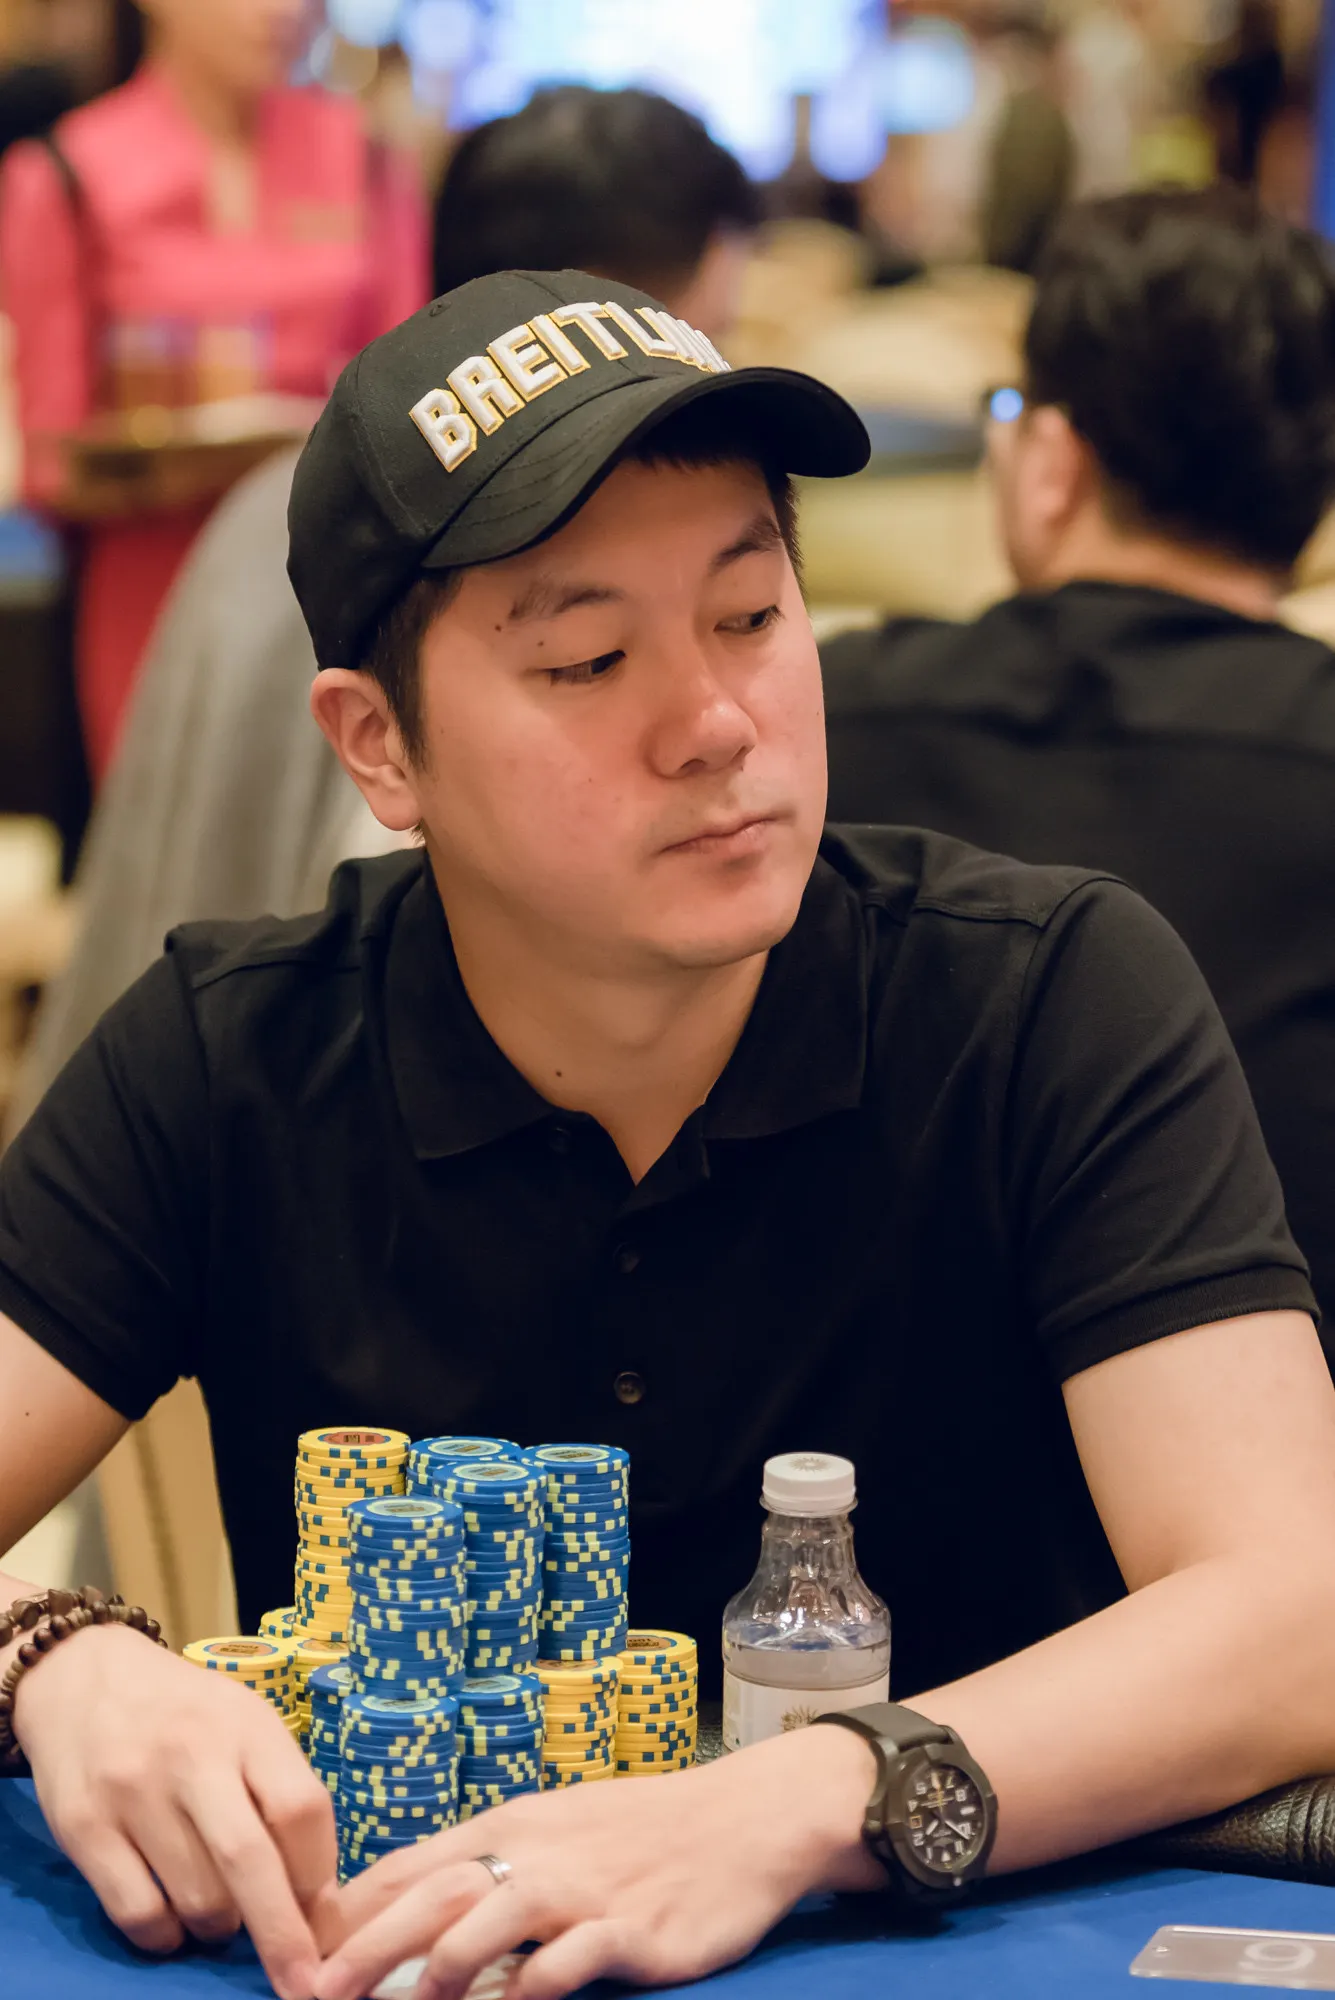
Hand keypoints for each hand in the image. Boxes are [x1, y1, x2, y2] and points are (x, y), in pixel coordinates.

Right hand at [14, 1620, 337, 1998]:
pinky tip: (173, 1923)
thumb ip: (282, 1793)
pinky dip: (164, 1938)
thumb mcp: (247, 1723)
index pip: (302, 1808)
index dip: (321, 1878)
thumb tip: (320, 1900)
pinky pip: (138, 1914)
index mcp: (248, 1725)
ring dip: (219, 1927)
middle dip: (283, 1936)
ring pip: (196, 1898)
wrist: (86, 1679)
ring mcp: (135, 1791)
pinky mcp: (84, 1828)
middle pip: (251, 1861)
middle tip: (305, 1985)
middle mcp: (192, 1755)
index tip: (329, 1923)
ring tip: (219, 1911)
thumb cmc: (188, 1713)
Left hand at [314, 1723, 881, 1999]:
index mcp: (512, 1824)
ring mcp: (581, 1890)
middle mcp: (535, 1851)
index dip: (350, 1913)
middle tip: (313, 1997)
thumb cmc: (648, 1829)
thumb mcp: (562, 1827)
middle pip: (428, 1896)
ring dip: (434, 1976)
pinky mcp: (629, 1930)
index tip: (300, 1957)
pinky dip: (526, 1995)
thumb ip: (497, 1862)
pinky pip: (564, 1964)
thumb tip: (420, 1907)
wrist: (745, 1818)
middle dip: (362, 1952)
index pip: (410, 1865)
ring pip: (484, 1925)